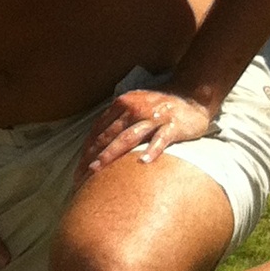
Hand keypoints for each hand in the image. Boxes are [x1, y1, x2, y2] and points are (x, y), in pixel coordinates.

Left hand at [76, 86, 213, 182]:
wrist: (192, 94)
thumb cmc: (159, 104)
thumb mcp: (133, 104)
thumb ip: (116, 119)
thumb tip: (95, 141)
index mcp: (122, 105)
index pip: (98, 130)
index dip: (86, 149)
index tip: (77, 168)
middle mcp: (134, 110)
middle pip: (108, 136)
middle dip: (92, 156)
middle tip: (80, 176)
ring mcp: (153, 118)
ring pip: (128, 138)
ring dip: (110, 154)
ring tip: (98, 170)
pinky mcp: (173, 126)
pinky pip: (161, 140)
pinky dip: (152, 150)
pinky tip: (143, 162)